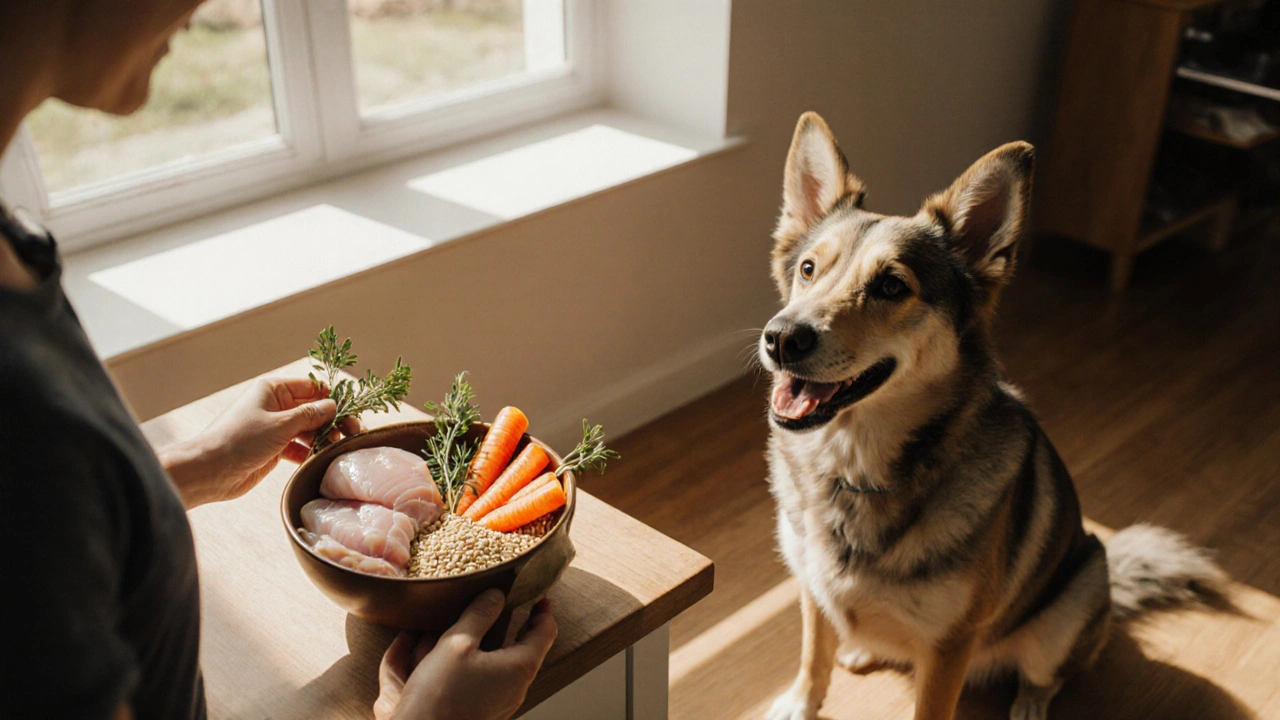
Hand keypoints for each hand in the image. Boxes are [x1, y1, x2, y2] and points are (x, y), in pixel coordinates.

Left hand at [159, 376, 359, 507]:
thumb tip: (333, 406)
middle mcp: (275, 406)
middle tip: (353, 432)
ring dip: (325, 437)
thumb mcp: (280, 425)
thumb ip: (310, 415)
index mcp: (273, 390)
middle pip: (313, 408)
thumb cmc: (240, 440)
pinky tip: (322, 458)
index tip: (351, 411)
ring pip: (309, 428)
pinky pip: (300, 446)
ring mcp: (275, 428)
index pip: (312, 387)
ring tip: (340, 447)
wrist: (210, 471)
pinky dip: (311, 451)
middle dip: (333, 419)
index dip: (333, 397)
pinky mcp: (274, 449)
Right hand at [375, 590, 556, 719]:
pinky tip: (460, 648)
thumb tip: (496, 595)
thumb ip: (479, 614)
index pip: (545, 632)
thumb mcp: (458, 643)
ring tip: (482, 618)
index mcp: (519, 667)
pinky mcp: (483, 708)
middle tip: (512, 602)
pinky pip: (488, 676)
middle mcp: (516, 686)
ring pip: (506, 661)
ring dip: (497, 638)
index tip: (538, 593)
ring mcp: (501, 700)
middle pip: (527, 646)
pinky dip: (480, 658)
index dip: (543, 609)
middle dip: (519, 622)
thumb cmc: (440, 695)